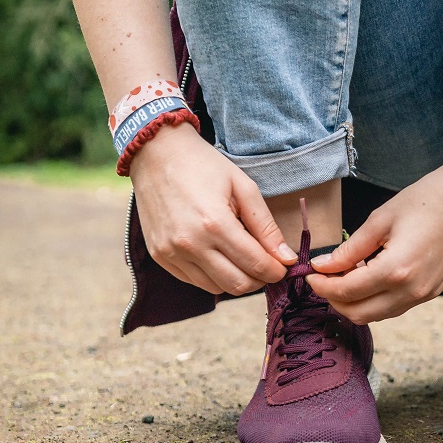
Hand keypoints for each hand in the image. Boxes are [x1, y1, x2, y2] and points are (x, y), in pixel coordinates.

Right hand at [130, 125, 295, 294]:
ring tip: (241, 257)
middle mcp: (190, 244)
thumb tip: (286, 258)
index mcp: (214, 224)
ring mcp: (171, 253)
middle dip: (259, 279)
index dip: (276, 271)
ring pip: (215, 288)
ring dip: (235, 279)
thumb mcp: (243, 187)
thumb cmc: (204, 165)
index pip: (255, 265)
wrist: (157, 154)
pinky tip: (218, 255)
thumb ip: (266, 226)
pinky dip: (212, 275)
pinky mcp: (159, 256)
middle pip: (237, 285)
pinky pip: (193, 281)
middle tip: (266, 265)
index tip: (284, 266)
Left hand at [306, 164, 442, 323]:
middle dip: (334, 300)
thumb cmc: (427, 199)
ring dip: (355, 302)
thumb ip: (349, 249)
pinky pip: (395, 307)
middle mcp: (411, 291)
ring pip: (377, 315)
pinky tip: (368, 274)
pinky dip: (375, 298)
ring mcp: (424, 295)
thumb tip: (323, 266)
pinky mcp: (433, 292)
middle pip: (358, 313)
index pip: (346, 292)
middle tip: (323, 278)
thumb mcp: (380, 220)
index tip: (309, 274)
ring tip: (344, 275)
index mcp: (396, 271)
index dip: (321, 286)